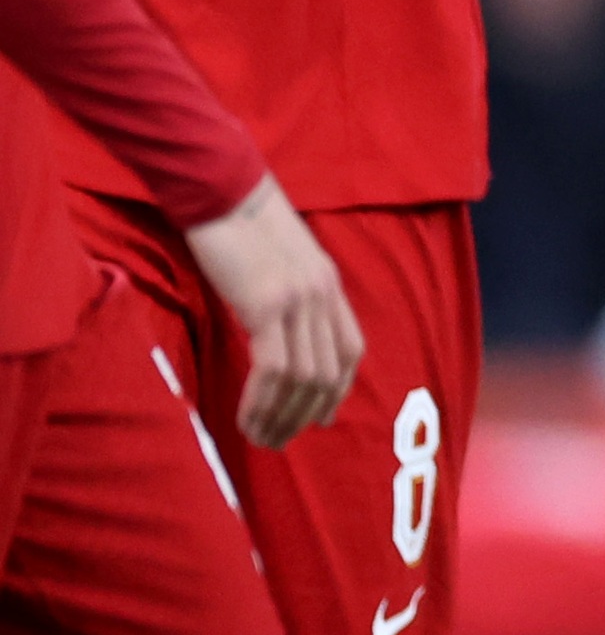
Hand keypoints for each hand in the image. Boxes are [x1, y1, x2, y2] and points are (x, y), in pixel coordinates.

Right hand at [183, 176, 364, 448]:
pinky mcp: (267, 303)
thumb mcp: (281, 265)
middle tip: (277, 441)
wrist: (223, 192)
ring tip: (258, 438)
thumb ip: (293, 298)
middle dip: (304, 415)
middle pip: (328, 372)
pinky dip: (262, 400)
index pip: (351, 349)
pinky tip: (246, 417)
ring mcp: (298, 299)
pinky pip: (273, 368)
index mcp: (329, 284)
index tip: (318, 420)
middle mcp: (323, 293)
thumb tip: (287, 340)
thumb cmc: (242, 229)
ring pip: (304, 377)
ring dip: (281, 416)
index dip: (337, 390)